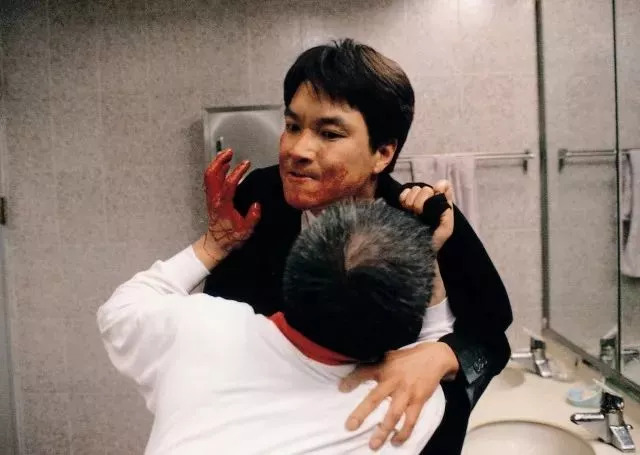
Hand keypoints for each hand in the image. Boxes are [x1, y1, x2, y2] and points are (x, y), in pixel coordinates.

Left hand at [202, 149, 260, 259]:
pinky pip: (211, 180)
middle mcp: (214, 199)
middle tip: (230, 152)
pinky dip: (216, 169)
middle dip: (220, 161)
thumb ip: (252, 218)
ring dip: (217, 163)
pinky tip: (224, 165)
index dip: (237, 172)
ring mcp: (211, 197)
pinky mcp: (211, 197)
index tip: (246, 164)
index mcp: (223, 205)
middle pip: (212, 175)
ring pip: (210, 175)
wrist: (216, 243)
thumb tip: (257, 205)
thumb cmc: (230, 237)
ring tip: (227, 154)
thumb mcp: (245, 231)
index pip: (229, 184)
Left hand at [340, 342, 457, 450]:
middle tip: (350, 426)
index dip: (352, 380)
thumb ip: (376, 363)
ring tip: (373, 445)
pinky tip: (396, 442)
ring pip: (393, 414)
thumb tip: (357, 365)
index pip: (364, 372)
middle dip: (362, 413)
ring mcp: (406, 392)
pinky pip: (411, 420)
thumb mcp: (389, 355)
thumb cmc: (408, 358)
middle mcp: (393, 380)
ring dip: (383, 431)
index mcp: (384, 368)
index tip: (341, 388)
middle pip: (375, 398)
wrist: (435, 356)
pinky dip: (404, 433)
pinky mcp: (419, 400)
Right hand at [399, 179, 453, 251]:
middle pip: (425, 189)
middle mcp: (429, 199)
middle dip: (422, 202)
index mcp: (441, 203)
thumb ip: (446, 206)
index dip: (437, 191)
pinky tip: (405, 209)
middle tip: (420, 215)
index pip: (442, 186)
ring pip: (414, 190)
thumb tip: (440, 185)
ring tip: (412, 214)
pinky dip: (403, 199)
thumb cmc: (432, 240)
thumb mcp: (446, 227)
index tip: (432, 203)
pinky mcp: (403, 203)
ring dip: (412, 202)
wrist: (415, 250)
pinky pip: (403, 193)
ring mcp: (416, 201)